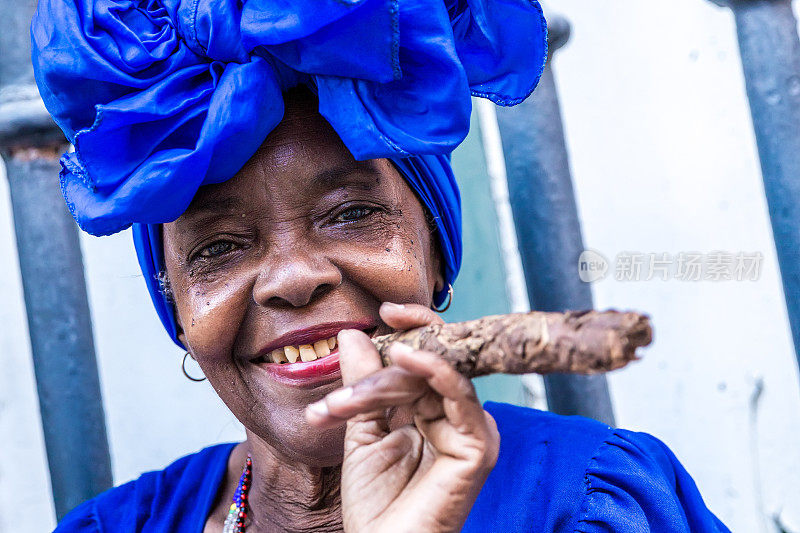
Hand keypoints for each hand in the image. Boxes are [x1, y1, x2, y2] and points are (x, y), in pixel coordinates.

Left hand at [305, 303, 499, 532]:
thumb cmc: (374, 503)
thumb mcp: (361, 429)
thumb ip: (363, 384)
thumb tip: (353, 334)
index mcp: (432, 413)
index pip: (428, 359)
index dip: (412, 330)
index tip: (384, 310)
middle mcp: (455, 417)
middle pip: (435, 361)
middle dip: (402, 344)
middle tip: (376, 322)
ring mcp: (470, 430)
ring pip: (441, 374)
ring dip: (400, 369)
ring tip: (375, 365)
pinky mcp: (479, 445)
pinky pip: (460, 396)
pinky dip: (436, 370)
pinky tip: (409, 355)